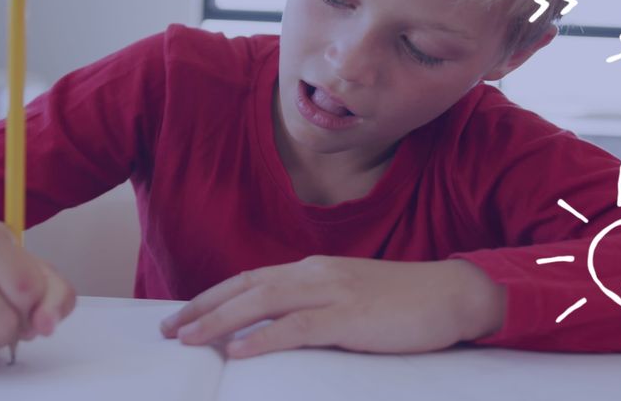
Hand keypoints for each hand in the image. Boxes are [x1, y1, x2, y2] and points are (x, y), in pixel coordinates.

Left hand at [159, 256, 504, 358]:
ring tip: (189, 340)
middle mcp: (315, 274)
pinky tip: (239, 351)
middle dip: (202, 308)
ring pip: (262, 303)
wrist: (452, 294)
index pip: (250, 280)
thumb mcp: (350, 297)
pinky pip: (297, 327)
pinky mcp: (350, 317)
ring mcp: (333, 292)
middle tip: (168, 330)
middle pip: (245, 287)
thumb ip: (315, 306)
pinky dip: (263, 338)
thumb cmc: (402, 302)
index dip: (212, 297)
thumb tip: (276, 329)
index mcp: (313, 270)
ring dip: (220, 321)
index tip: (182, 315)